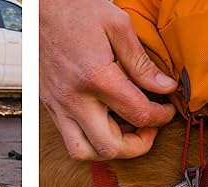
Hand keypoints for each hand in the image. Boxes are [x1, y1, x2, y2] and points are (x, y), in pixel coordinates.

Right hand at [40, 0, 177, 159]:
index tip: (166, 110)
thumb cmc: (76, 10)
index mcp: (95, 77)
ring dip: (109, 149)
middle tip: (149, 129)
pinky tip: (106, 121)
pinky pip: (69, 138)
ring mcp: (57, 104)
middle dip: (137, 146)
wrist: (40, 7)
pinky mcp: (49, 104)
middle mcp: (73, 98)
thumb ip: (142, 62)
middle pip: (109, 147)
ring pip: (83, 151)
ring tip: (126, 131)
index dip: (160, 117)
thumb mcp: (118, 25)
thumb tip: (164, 87)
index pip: (137, 114)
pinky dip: (91, 139)